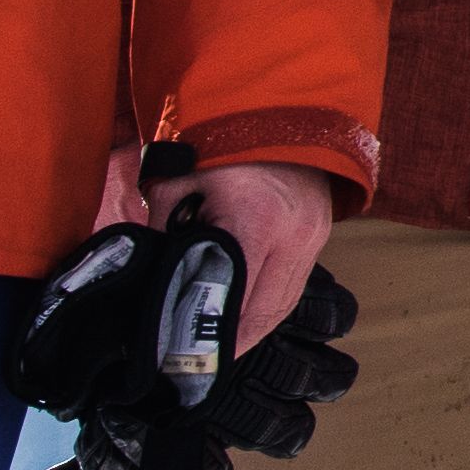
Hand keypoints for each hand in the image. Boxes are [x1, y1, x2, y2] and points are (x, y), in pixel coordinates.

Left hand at [97, 148, 349, 352]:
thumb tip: (148, 286)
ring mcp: (315, 234)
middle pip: (265, 314)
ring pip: (284, 305)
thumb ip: (164, 236)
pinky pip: (294, 283)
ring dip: (254, 331)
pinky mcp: (321, 231)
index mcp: (256, 221)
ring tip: (221, 353)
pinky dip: (269, 307)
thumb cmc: (214, 136)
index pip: (231, 301)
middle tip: (198, 370)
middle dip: (232, 345)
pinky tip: (246, 318)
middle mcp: (294, 234)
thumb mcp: (174, 184)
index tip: (181, 361)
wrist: (272, 99)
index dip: (206, 337)